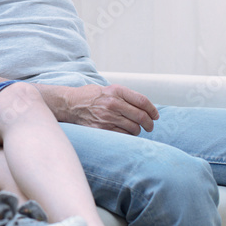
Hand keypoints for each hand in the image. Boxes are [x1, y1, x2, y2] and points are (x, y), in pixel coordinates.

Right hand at [43, 83, 157, 134]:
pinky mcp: (102, 128)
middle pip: (141, 116)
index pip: (143, 101)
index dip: (153, 110)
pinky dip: (128, 136)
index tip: (155, 116)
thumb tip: (145, 107)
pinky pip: (123, 136)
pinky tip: (126, 134)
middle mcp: (113, 103)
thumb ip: (125, 96)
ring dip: (138, 131)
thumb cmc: (90, 96)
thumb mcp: (108, 89)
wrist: (69, 104)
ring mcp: (107, 117)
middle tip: (150, 126)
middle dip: (149, 124)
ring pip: (134, 128)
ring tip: (136, 130)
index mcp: (116, 91)